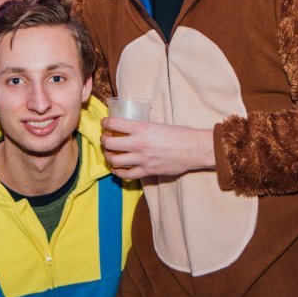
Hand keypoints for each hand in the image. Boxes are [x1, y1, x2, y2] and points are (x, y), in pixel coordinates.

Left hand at [100, 118, 214, 178]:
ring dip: (109, 156)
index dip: (105, 122)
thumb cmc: (179, 134)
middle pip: (109, 143)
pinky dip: (118, 172)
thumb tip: (129, 129)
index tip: (104, 123)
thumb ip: (142, 128)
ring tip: (110, 153)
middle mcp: (139, 143)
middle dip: (104, 140)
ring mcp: (142, 159)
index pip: (114, 123)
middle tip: (106, 138)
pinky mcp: (147, 171)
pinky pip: (126, 174)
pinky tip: (117, 169)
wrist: (193, 149)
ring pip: (114, 160)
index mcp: (142, 128)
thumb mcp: (157, 125)